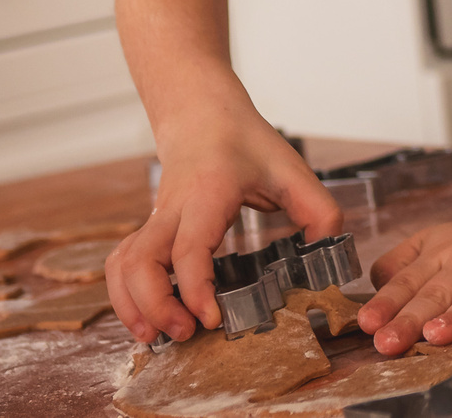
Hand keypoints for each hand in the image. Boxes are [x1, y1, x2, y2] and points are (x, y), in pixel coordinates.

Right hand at [105, 114, 338, 343]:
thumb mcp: (292, 169)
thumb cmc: (246, 141)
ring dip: (132, 305)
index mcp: (209, 192)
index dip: (195, 288)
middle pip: (139, 261)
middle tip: (185, 334)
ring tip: (157, 336)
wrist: (203, 115)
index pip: (189, 247)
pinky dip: (126, 295)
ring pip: (122, 264)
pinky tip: (148, 318)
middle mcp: (173, 208)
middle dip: (155, 306)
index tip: (211, 319)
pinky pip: (122, 263)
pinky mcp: (148, 228)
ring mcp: (155, 218)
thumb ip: (319, 211)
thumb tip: (329, 254)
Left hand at [357, 203, 451, 354]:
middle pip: (438, 292)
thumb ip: (403, 263)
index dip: (388, 302)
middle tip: (389, 342)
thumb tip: (372, 287)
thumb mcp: (439, 239)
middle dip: (411, 318)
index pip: (409, 280)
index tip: (368, 324)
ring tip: (437, 334)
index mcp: (441, 251)